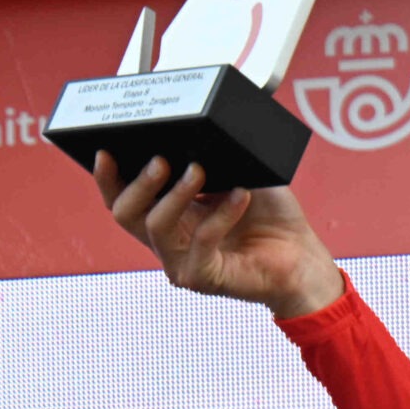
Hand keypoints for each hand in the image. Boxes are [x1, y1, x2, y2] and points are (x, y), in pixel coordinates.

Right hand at [93, 151, 346, 320]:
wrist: (304, 258)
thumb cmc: (272, 218)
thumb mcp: (238, 176)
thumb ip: (211, 158)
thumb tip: (190, 130)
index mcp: (168, 215)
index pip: (122, 198)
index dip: (106, 177)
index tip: (105, 150)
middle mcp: (167, 240)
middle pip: (124, 213)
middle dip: (138, 183)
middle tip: (160, 159)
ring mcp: (181, 261)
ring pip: (156, 226)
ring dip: (176, 194)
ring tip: (199, 170)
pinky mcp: (203, 278)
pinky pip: (201, 241)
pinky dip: (221, 215)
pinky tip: (240, 195)